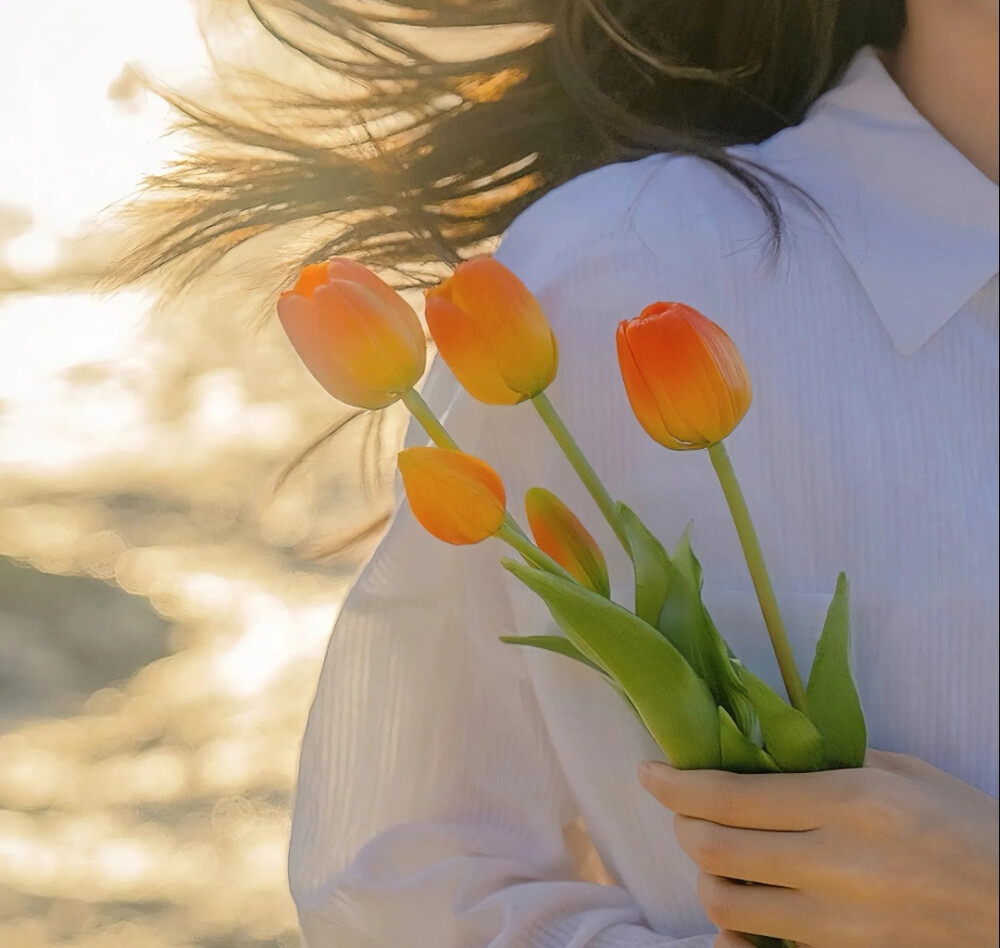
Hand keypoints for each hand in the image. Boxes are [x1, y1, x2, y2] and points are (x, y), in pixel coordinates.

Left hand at [638, 750, 998, 946]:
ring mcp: (839, 924)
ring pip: (726, 904)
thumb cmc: (970, 830)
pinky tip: (732, 916)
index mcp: (850, 803)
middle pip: (714, 850)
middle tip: (683, 808)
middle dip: (682, 825)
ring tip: (715, 854)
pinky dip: (734, 932)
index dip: (675, 784)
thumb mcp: (904, 774)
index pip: (730, 795)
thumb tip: (760, 754)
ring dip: (704, 876)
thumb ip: (828, 762)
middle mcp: (836, 864)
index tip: (648, 772)